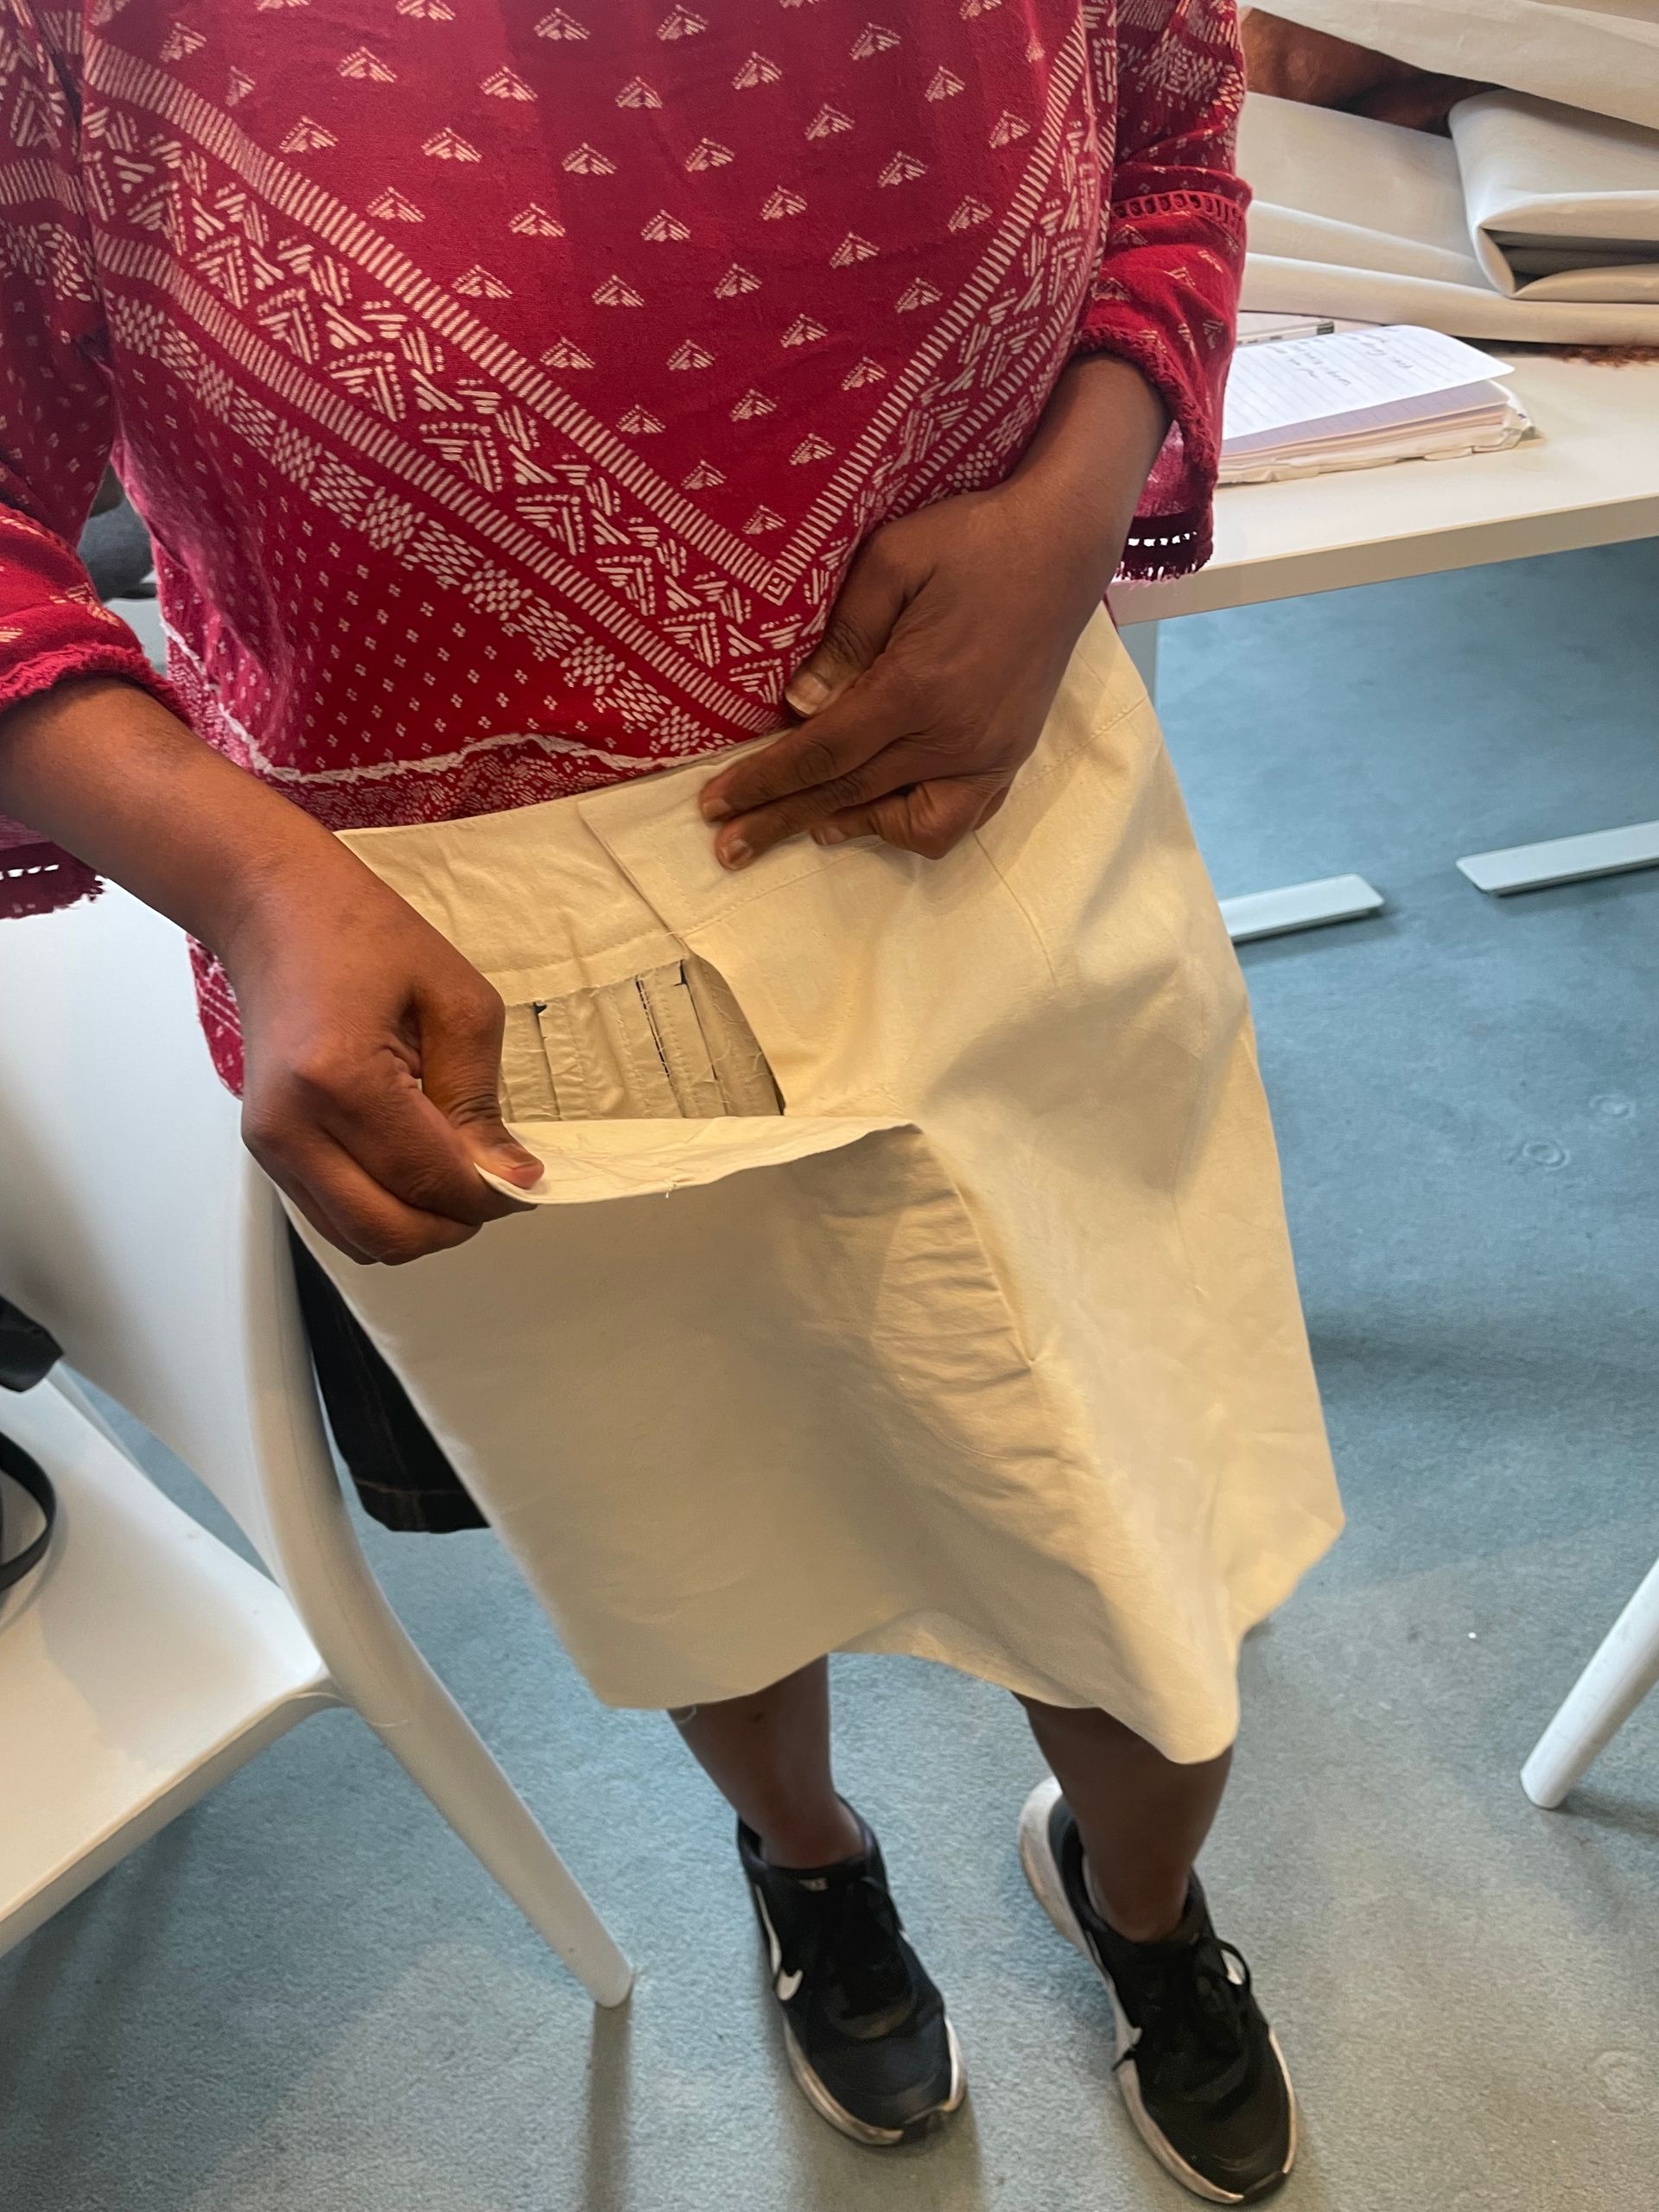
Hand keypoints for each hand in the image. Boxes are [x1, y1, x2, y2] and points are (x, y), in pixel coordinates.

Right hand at [225, 860, 543, 1264]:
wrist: (272, 911)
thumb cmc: (365, 936)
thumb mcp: (457, 1001)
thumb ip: (480, 1097)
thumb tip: (509, 1175)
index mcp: (341, 1079)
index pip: (430, 1181)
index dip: (490, 1195)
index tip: (527, 1179)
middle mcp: (292, 1126)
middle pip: (391, 1233)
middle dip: (455, 1222)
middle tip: (494, 1184)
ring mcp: (270, 1146)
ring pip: (361, 1241)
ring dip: (419, 1227)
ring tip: (453, 1175)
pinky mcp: (266, 1153)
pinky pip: (335, 1220)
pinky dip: (384, 1215)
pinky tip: (412, 1170)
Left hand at [698, 355, 1167, 865]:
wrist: (1064, 540)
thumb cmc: (972, 538)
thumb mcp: (893, 561)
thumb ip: (844, 638)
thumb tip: (799, 707)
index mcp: (916, 689)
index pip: (822, 754)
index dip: (764, 783)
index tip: (715, 806)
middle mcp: (954, 738)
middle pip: (850, 796)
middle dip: (781, 821)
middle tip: (729, 849)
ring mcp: (990, 754)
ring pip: (912, 824)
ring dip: (852, 826)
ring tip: (805, 823)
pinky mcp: (1012, 753)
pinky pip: (960, 816)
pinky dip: (914, 822)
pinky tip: (879, 810)